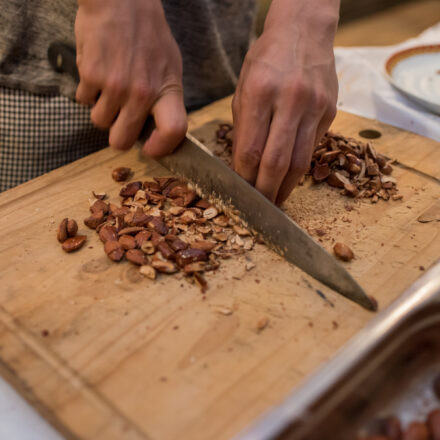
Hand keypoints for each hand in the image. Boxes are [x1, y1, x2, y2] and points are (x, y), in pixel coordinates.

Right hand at [75, 0, 186, 155]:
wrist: (121, 0)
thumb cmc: (149, 35)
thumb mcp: (170, 67)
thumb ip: (165, 98)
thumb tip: (158, 128)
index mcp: (167, 90)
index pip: (173, 130)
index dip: (161, 148)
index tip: (150, 149)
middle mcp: (142, 93)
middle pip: (121, 140)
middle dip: (118, 135)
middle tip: (120, 122)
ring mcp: (114, 86)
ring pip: (99, 122)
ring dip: (102, 110)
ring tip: (110, 88)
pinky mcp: (90, 75)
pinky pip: (83, 100)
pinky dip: (88, 91)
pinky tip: (97, 73)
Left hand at [232, 0, 338, 203]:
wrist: (304, 32)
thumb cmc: (266, 60)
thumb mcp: (243, 87)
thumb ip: (243, 127)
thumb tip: (244, 166)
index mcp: (260, 92)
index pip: (250, 149)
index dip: (245, 177)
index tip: (240, 192)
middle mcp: (290, 100)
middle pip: (277, 162)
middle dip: (266, 191)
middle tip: (260, 207)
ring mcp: (314, 107)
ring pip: (300, 162)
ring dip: (287, 187)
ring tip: (277, 199)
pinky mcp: (330, 113)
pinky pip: (312, 148)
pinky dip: (299, 167)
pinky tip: (290, 175)